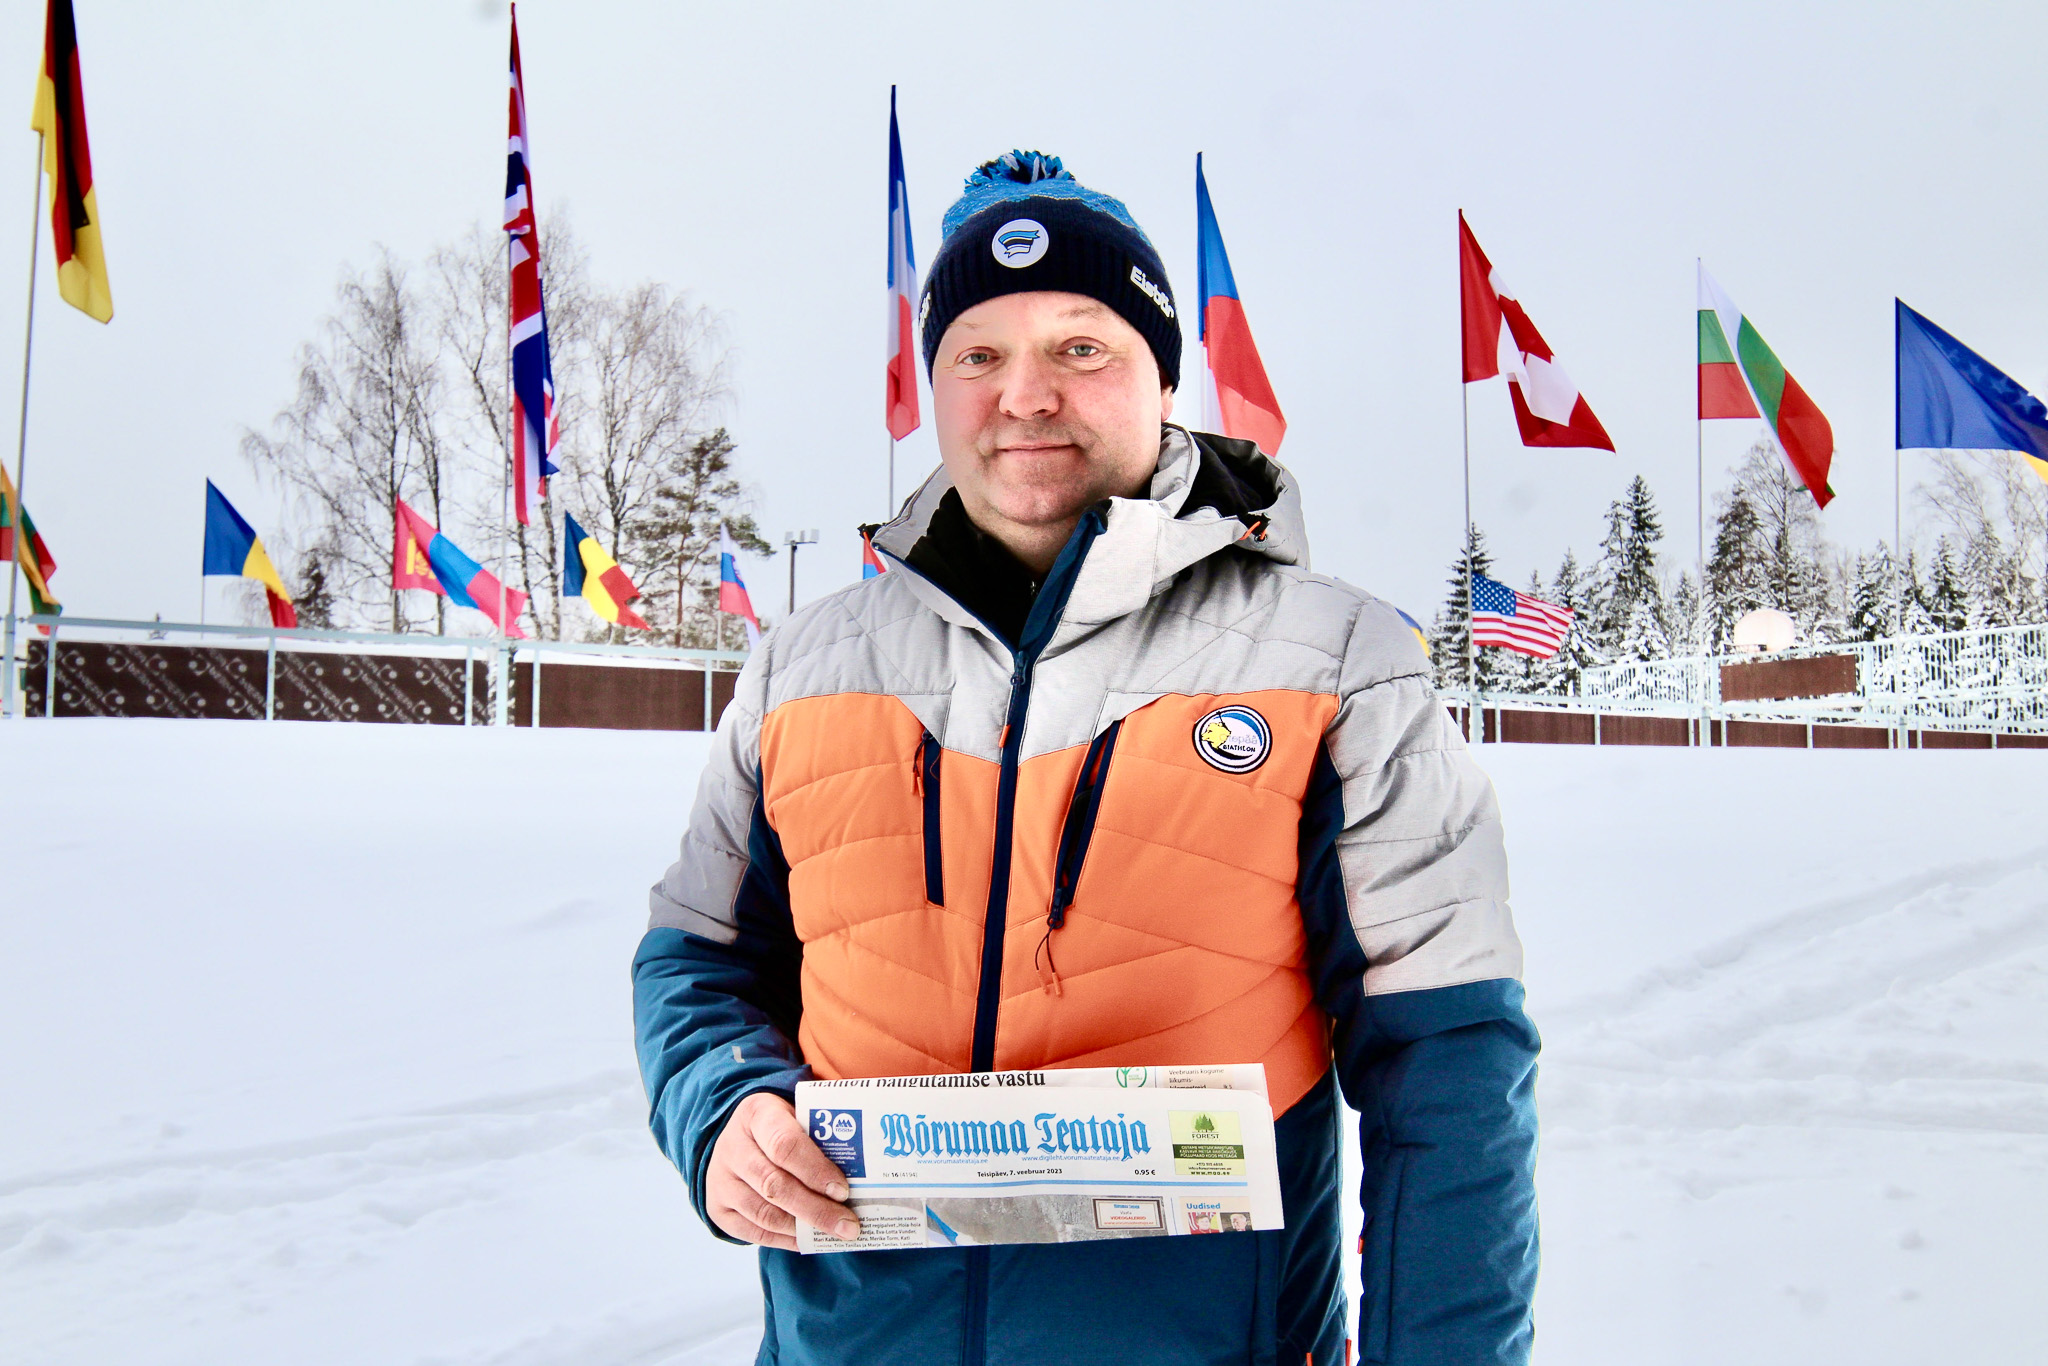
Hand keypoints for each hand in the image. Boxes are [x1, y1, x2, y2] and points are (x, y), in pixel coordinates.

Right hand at [706, 1092, 860, 1250]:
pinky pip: (753, 1232)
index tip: (843, 1190)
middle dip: (816, 1209)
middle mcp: (733, 1147)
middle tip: (849, 1225)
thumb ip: (822, 1135)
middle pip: (775, 1185)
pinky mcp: (718, 1208)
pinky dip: (784, 1240)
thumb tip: (867, 1171)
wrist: (735, 1137)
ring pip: (764, 1213)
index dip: (815, 1170)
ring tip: (833, 1235)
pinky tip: (808, 1240)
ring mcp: (720, 1180)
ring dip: (802, 1229)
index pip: (784, 1144)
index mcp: (756, 1114)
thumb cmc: (780, 1127)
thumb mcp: (796, 1115)